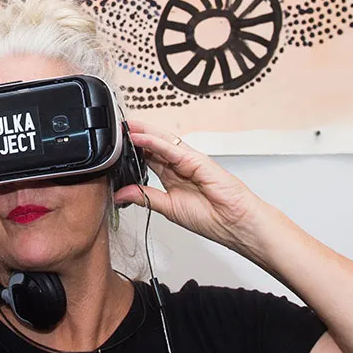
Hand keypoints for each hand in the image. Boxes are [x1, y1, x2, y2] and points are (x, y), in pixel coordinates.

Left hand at [114, 121, 275, 250]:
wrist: (237, 225)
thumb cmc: (213, 219)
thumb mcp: (168, 208)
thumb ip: (145, 198)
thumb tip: (121, 194)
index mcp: (173, 177)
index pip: (149, 159)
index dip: (133, 151)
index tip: (115, 147)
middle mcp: (180, 166)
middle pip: (154, 146)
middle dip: (135, 137)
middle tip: (117, 129)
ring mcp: (189, 161)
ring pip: (162, 141)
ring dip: (142, 133)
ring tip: (124, 126)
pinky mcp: (197, 161)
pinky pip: (172, 149)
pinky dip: (154, 142)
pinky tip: (139, 138)